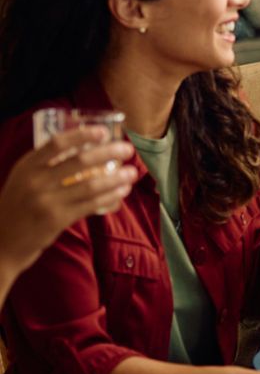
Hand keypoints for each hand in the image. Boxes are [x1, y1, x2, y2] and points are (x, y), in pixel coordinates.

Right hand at [0, 129, 136, 280]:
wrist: (1, 242)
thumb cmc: (17, 207)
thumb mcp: (22, 180)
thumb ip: (45, 166)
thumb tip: (81, 149)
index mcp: (27, 166)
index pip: (56, 143)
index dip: (82, 135)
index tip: (103, 131)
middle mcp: (36, 181)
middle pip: (79, 161)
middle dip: (108, 152)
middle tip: (127, 149)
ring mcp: (47, 201)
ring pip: (90, 185)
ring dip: (116, 178)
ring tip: (132, 173)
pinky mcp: (57, 220)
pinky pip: (91, 205)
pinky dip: (109, 197)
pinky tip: (122, 192)